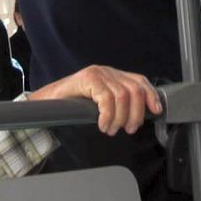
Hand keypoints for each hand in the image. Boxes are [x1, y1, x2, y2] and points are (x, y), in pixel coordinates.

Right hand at [32, 65, 160, 135]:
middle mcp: (108, 71)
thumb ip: (117, 105)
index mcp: (114, 76)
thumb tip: (137, 118)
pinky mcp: (87, 78)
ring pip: (123, 96)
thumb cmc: (72, 106)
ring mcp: (98, 73)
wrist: (45, 102)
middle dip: (136, 113)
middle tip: (128, 129)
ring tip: (111, 129)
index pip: (140, 82)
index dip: (151, 96)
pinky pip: (106, 98)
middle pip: (135, 90)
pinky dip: (108, 115)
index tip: (155, 112)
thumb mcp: (100, 104)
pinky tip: (102, 124)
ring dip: (120, 118)